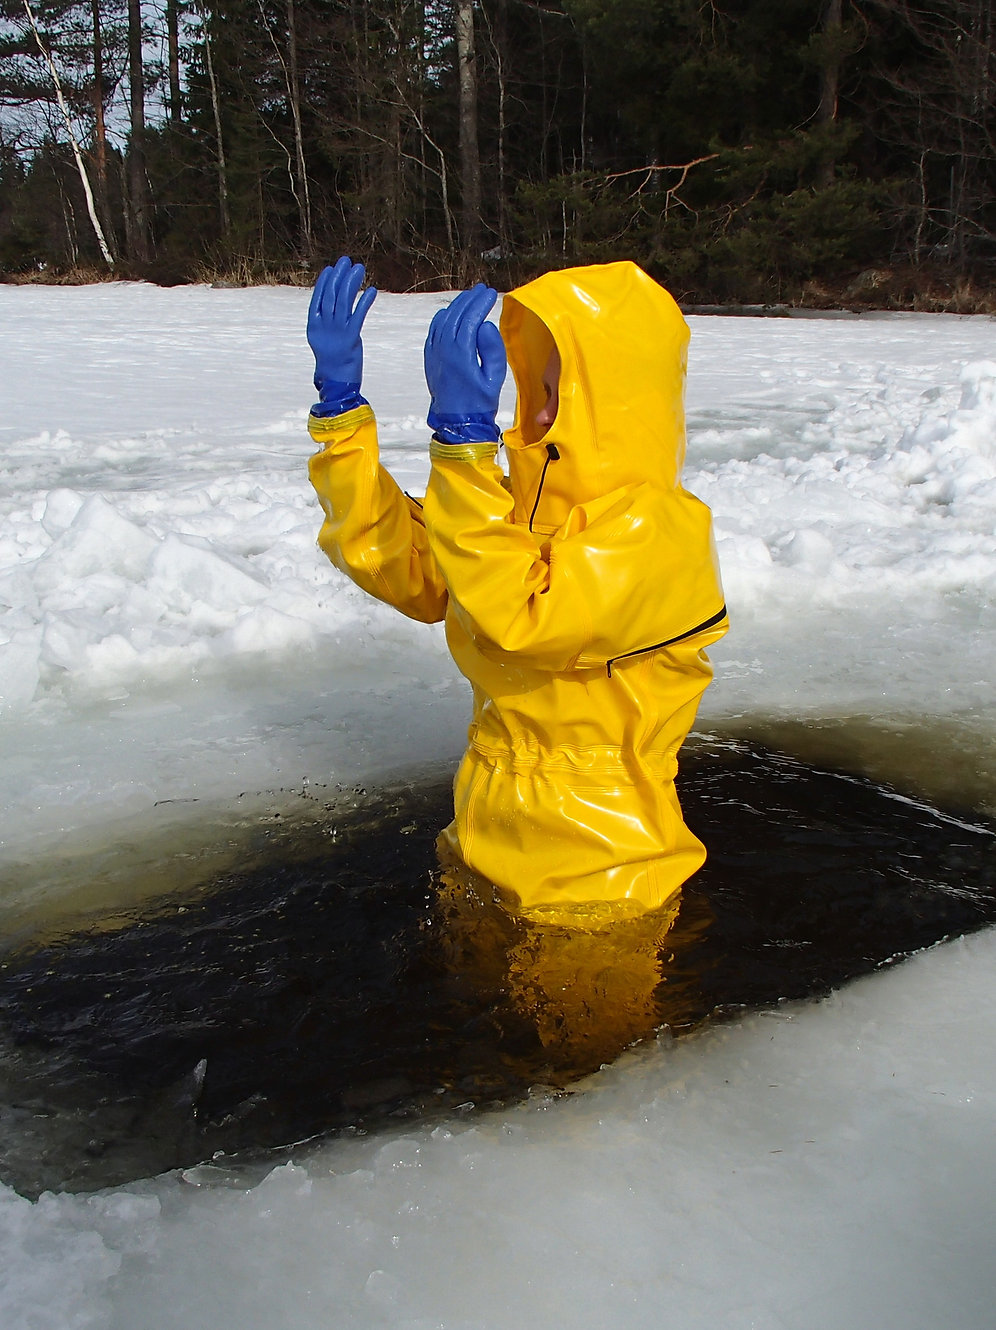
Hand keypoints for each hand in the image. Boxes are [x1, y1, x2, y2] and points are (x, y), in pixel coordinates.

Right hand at [307, 256, 376, 416]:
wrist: (336, 384)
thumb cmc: (332, 365)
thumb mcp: (325, 343)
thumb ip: (327, 327)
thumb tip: (332, 311)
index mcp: (314, 327)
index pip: (318, 298)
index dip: (325, 282)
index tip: (332, 268)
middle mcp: (324, 327)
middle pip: (331, 296)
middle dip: (339, 277)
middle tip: (347, 261)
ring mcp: (337, 332)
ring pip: (343, 302)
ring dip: (352, 283)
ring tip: (359, 269)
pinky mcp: (351, 338)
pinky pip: (358, 315)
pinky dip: (364, 301)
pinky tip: (371, 290)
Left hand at [424, 284, 506, 443]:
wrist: (457, 422)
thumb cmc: (479, 403)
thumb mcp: (494, 378)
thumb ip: (493, 349)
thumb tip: (486, 324)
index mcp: (461, 353)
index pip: (471, 318)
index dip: (481, 303)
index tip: (492, 294)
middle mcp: (444, 350)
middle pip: (456, 315)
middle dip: (470, 299)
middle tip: (482, 290)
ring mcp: (435, 353)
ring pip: (444, 320)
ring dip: (457, 306)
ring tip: (470, 297)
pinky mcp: (430, 358)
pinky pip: (434, 331)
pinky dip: (442, 318)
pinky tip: (450, 313)